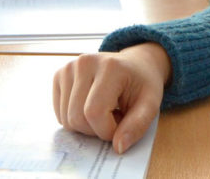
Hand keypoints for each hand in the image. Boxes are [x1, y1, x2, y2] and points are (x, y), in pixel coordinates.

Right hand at [53, 43, 171, 153]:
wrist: (134, 65)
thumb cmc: (142, 85)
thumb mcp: (150, 105)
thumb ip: (137, 126)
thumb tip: (118, 147)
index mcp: (109, 66)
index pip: (94, 112)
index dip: (107, 130)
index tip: (121, 125)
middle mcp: (84, 62)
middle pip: (76, 118)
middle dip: (96, 130)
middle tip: (114, 117)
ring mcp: (69, 67)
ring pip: (66, 119)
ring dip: (86, 125)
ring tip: (104, 111)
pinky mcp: (59, 75)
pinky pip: (60, 114)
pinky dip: (75, 119)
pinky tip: (89, 106)